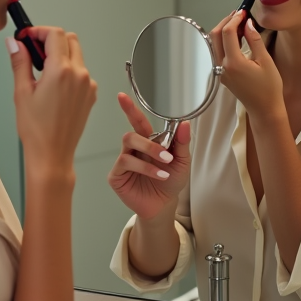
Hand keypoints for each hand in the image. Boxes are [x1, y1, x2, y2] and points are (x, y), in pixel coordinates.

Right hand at [8, 27, 97, 182]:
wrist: (52, 153)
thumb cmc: (37, 129)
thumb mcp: (22, 92)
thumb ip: (20, 62)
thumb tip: (14, 44)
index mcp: (62, 71)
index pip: (55, 34)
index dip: (39, 31)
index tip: (27, 38)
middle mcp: (80, 75)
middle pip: (70, 40)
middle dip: (51, 40)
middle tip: (34, 52)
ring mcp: (88, 85)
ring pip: (77, 56)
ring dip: (61, 56)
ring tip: (42, 73)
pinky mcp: (91, 95)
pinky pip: (82, 73)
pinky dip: (69, 71)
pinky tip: (54, 86)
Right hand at [106, 93, 189, 219]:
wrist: (164, 205)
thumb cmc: (171, 181)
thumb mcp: (182, 161)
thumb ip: (182, 142)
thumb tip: (184, 123)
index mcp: (147, 141)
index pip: (137, 121)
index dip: (129, 109)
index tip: (122, 96)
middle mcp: (132, 149)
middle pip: (131, 134)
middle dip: (150, 143)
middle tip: (167, 156)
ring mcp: (123, 161)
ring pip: (128, 146)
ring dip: (149, 156)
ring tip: (164, 170)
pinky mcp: (116, 175)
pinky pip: (125, 163)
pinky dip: (144, 168)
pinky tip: (157, 176)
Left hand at [209, 10, 284, 122]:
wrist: (264, 109)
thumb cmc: (269, 88)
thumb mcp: (265, 61)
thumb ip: (254, 40)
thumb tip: (248, 23)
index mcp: (233, 63)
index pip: (227, 33)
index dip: (235, 18)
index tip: (244, 11)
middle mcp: (223, 67)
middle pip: (215, 36)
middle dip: (226, 21)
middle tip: (239, 14)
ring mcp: (220, 71)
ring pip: (214, 44)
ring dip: (224, 31)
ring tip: (239, 24)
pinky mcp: (222, 74)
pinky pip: (218, 53)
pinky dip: (225, 42)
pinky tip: (237, 38)